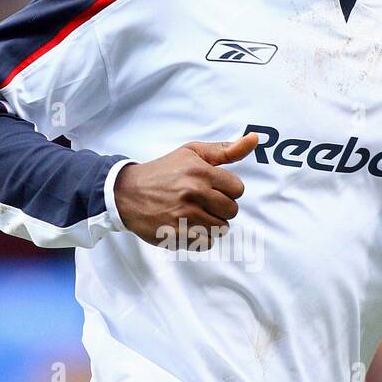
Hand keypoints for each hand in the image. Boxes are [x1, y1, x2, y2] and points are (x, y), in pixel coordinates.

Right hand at [113, 132, 259, 246]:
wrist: (126, 193)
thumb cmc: (163, 171)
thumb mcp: (192, 153)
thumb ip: (225, 150)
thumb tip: (255, 138)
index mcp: (200, 171)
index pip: (237, 189)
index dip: (227, 190)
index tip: (213, 189)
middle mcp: (193, 192)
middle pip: (232, 210)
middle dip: (221, 208)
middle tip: (203, 203)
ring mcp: (185, 215)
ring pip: (221, 228)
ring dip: (211, 224)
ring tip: (194, 215)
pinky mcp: (176, 234)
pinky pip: (206, 242)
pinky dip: (200, 238)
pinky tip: (187, 226)